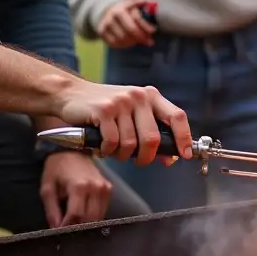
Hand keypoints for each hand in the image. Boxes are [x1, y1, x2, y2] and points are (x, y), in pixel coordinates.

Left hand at [40, 151, 111, 227]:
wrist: (72, 149)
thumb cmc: (57, 168)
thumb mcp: (47, 189)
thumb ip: (52, 210)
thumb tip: (56, 230)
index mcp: (79, 186)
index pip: (76, 216)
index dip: (67, 228)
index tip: (60, 234)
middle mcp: (96, 188)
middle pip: (90, 219)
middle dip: (78, 228)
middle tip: (67, 232)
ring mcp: (105, 188)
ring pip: (99, 217)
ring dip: (87, 224)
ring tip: (75, 225)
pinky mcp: (109, 189)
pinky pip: (103, 210)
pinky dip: (94, 217)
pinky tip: (84, 216)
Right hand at [56, 79, 192, 163]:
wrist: (71, 94)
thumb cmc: (106, 109)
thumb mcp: (132, 116)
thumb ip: (152, 134)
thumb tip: (171, 158)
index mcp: (151, 96)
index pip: (178, 116)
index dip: (184, 138)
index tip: (185, 155)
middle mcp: (139, 96)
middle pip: (152, 138)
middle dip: (146, 157)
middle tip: (138, 161)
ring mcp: (121, 102)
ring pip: (130, 144)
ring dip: (122, 155)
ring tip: (114, 149)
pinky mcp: (103, 110)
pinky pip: (112, 142)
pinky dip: (107, 151)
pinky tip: (102, 146)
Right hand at [97, 0, 156, 48]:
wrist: (108, 11)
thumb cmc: (126, 10)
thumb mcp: (134, 4)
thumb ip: (144, 3)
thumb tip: (154, 2)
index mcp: (121, 8)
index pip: (136, 20)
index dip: (146, 27)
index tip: (153, 31)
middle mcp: (112, 16)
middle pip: (130, 31)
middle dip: (141, 37)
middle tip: (148, 41)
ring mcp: (105, 25)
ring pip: (123, 39)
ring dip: (133, 41)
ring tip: (138, 39)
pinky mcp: (101, 32)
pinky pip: (115, 43)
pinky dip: (124, 45)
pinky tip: (129, 42)